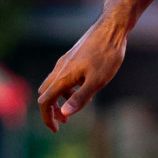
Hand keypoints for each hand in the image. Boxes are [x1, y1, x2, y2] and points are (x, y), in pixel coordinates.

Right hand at [37, 12, 127, 131]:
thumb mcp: (97, 80)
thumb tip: (64, 114)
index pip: (45, 101)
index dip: (47, 118)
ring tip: (78, 104)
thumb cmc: (107, 54)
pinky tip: (85, 86)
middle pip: (45, 93)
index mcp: (63, 77)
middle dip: (52, 109)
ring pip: (54, 83)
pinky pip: (63, 75)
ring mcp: (65, 61)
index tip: (56, 130)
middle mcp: (60, 68)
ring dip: (61, 98)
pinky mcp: (73, 56)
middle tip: (65, 121)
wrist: (112, 28)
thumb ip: (80, 98)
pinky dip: (68, 86)